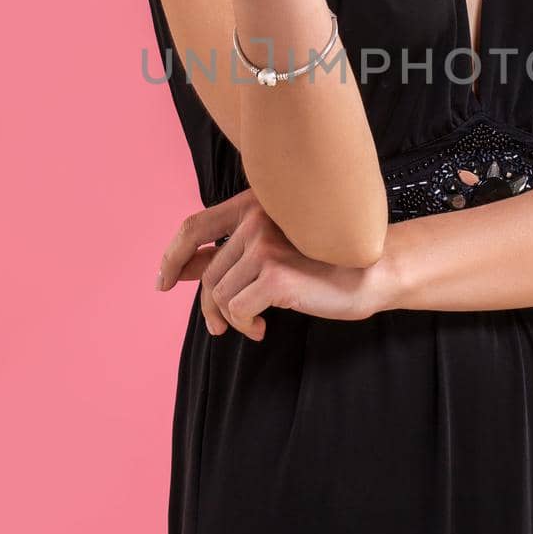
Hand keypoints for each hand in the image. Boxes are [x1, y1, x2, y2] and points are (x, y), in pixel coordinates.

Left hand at [154, 189, 390, 338]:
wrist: (370, 274)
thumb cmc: (322, 266)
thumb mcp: (271, 254)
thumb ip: (231, 254)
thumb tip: (179, 269)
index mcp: (254, 204)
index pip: (195, 226)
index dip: (172, 256)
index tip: (162, 283)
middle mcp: (257, 216)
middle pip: (208, 272)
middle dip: (210, 307)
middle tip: (220, 329)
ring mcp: (265, 242)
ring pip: (219, 293)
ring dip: (232, 319)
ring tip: (254, 325)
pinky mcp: (274, 272)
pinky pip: (237, 309)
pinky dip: (245, 325)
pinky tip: (264, 329)